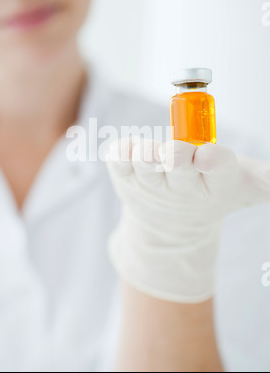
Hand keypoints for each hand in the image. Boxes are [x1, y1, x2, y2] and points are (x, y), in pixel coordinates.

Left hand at [104, 137, 269, 302]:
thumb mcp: (247, 186)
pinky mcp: (126, 174)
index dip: (213, 161)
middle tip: (176, 150)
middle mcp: (181, 184)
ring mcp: (150, 180)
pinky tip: (126, 149)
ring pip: (144, 165)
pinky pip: (117, 161)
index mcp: (214, 183)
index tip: (207, 155)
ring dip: (144, 156)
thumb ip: (269, 180)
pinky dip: (118, 153)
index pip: (217, 169)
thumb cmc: (212, 191)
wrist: (172, 224)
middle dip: (176, 157)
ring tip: (147, 151)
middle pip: (178, 166)